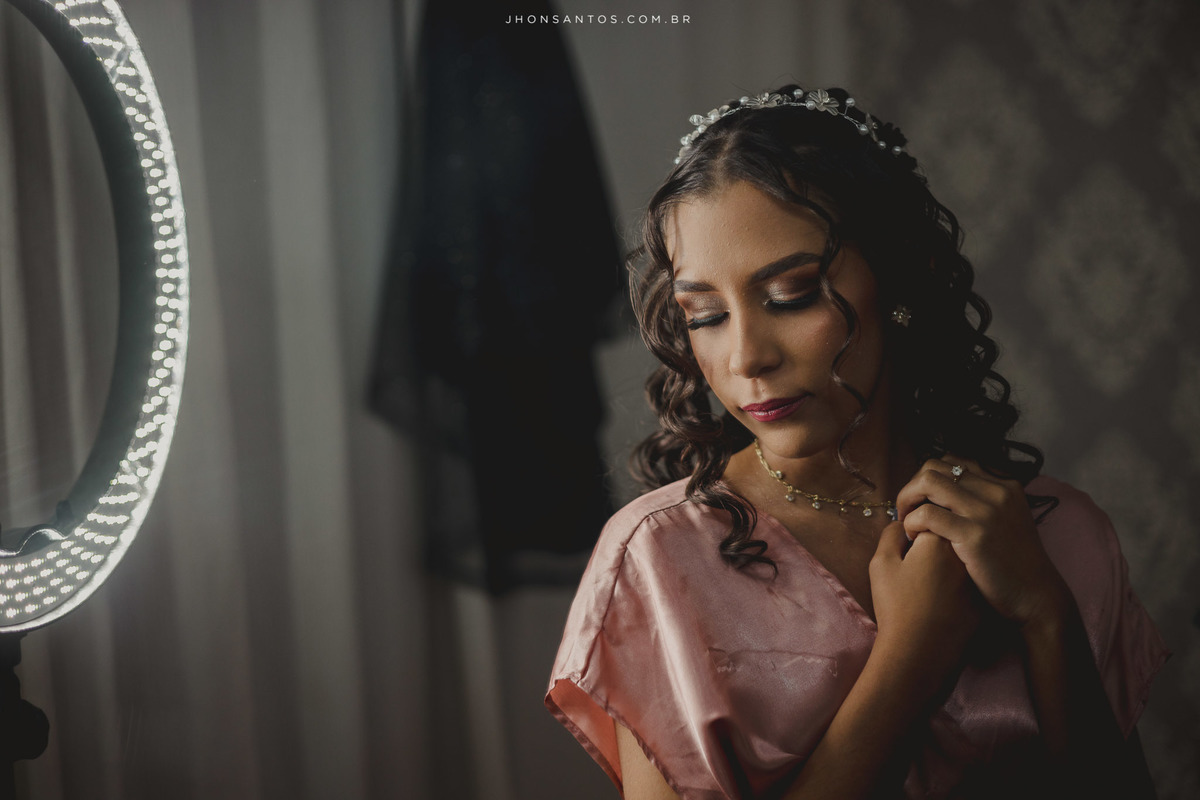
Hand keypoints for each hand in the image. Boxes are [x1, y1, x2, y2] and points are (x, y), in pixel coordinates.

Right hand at [868, 522, 981, 693]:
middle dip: (935, 538)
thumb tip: (905, 524)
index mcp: (940, 539)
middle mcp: (965, 554)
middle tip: (915, 563)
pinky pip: (968, 580)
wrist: (921, 655)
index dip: (916, 525)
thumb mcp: (881, 564)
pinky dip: (956, 583)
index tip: (907, 543)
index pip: (931, 514)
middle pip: (950, 531)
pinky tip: (940, 602)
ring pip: (961, 557)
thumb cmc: (897, 607)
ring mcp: (977, 576)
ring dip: (947, 559)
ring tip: (926, 583)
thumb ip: (892, 534)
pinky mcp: (983, 599)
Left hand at [895, 457, 1071, 626]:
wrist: (1036, 597)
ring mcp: (986, 511)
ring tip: (907, 522)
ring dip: (907, 500)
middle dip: (912, 486)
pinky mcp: (975, 535)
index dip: (928, 478)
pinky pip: (927, 514)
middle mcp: (997, 491)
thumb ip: (981, 502)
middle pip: (935, 467)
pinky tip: (913, 537)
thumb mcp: (1006, 521)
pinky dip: (911, 523)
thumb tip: (941, 491)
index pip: (953, 460)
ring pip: (927, 482)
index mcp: (1005, 485)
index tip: (921, 500)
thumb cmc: (1013, 564)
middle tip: (906, 511)